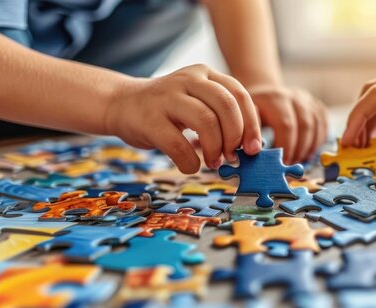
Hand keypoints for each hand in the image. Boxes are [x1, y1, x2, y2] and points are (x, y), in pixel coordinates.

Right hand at [104, 64, 261, 173]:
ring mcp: (167, 97)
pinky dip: (190, 161)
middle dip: (236, 136)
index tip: (254, 148)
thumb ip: (222, 116)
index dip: (251, 124)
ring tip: (214, 162)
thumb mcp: (198, 101)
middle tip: (233, 156)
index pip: (239, 94)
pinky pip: (178, 144)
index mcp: (205, 74)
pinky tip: (191, 166)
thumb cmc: (168, 110)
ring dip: (216, 148)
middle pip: (226, 105)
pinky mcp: (149, 119)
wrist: (121, 104)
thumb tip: (250, 148)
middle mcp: (188, 80)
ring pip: (206, 121)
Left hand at [248, 85, 327, 163]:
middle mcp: (293, 96)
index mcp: (274, 98)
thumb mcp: (246, 118)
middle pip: (304, 125)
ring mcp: (307, 100)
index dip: (286, 146)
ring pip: (316, 125)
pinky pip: (323, 124)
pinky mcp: (316, 105)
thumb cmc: (254, 112)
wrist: (265, 95)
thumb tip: (254, 150)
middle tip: (291, 164)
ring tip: (299, 160)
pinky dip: (318, 141)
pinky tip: (308, 153)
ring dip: (309, 147)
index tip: (282, 162)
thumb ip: (250, 132)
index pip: (286, 124)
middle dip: (299, 148)